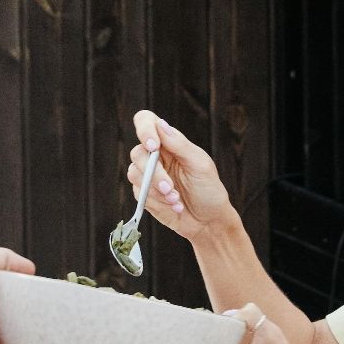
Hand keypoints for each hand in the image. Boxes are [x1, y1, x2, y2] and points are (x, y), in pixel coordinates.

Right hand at [129, 110, 240, 242]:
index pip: (146, 122)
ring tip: (176, 200)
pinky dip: (156, 201)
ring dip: (155, 190)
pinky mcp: (144, 194)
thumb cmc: (209, 190)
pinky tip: (173, 206)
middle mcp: (156, 156)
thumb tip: (160, 124)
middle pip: (138, 152)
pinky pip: (138, 192)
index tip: (153, 146)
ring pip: (134, 173)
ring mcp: (148, 175)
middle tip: (170, 189)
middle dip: (154, 173)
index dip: (144, 130)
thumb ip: (180, 145)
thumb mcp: (200, 165)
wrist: (208, 221)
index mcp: (170, 142)